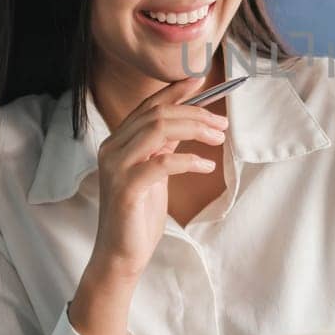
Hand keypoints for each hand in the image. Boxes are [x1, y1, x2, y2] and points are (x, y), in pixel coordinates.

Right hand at [88, 75, 227, 276]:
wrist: (121, 253)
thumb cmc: (139, 214)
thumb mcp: (154, 172)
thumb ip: (163, 146)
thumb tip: (187, 120)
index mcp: (118, 142)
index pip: (148, 106)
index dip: (175, 91)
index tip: (201, 80)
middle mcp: (112, 148)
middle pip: (157, 114)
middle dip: (195, 113)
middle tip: (222, 123)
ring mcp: (116, 167)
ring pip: (158, 130)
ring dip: (195, 129)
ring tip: (219, 138)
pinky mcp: (126, 188)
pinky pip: (162, 163)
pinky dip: (189, 160)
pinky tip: (206, 167)